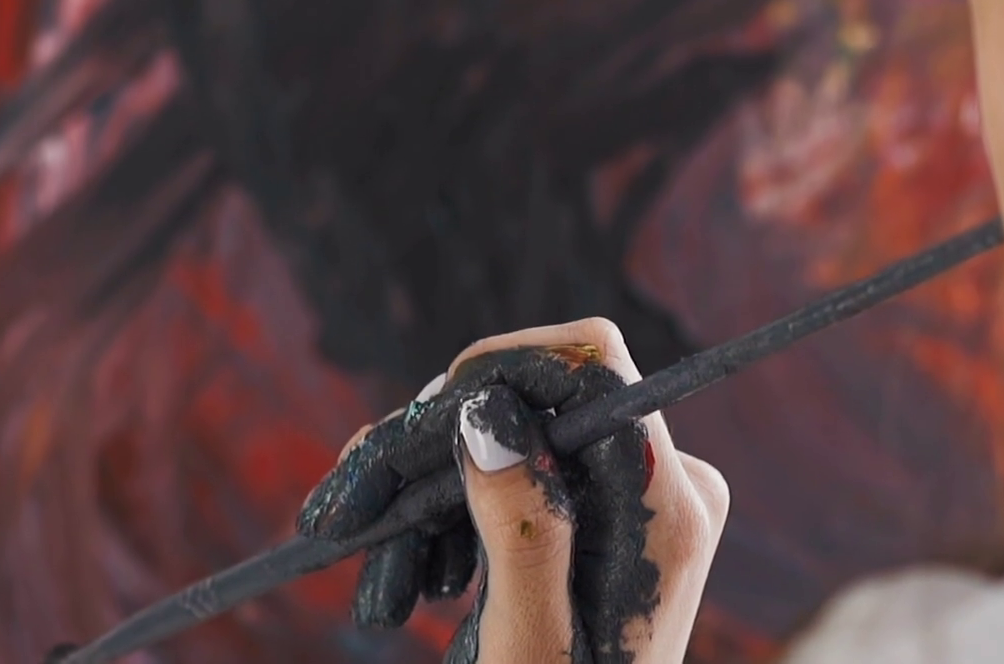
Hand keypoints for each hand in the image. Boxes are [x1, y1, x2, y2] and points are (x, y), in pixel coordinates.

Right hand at [296, 318, 730, 662]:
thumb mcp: (528, 648)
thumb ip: (520, 530)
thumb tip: (488, 409)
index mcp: (665, 511)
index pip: (591, 368)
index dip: (492, 374)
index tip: (406, 438)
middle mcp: (660, 484)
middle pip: (528, 401)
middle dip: (424, 455)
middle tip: (338, 519)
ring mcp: (629, 496)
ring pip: (499, 439)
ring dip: (418, 504)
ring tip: (379, 601)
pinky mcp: (594, 514)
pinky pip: (504, 479)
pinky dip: (440, 523)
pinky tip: (402, 590)